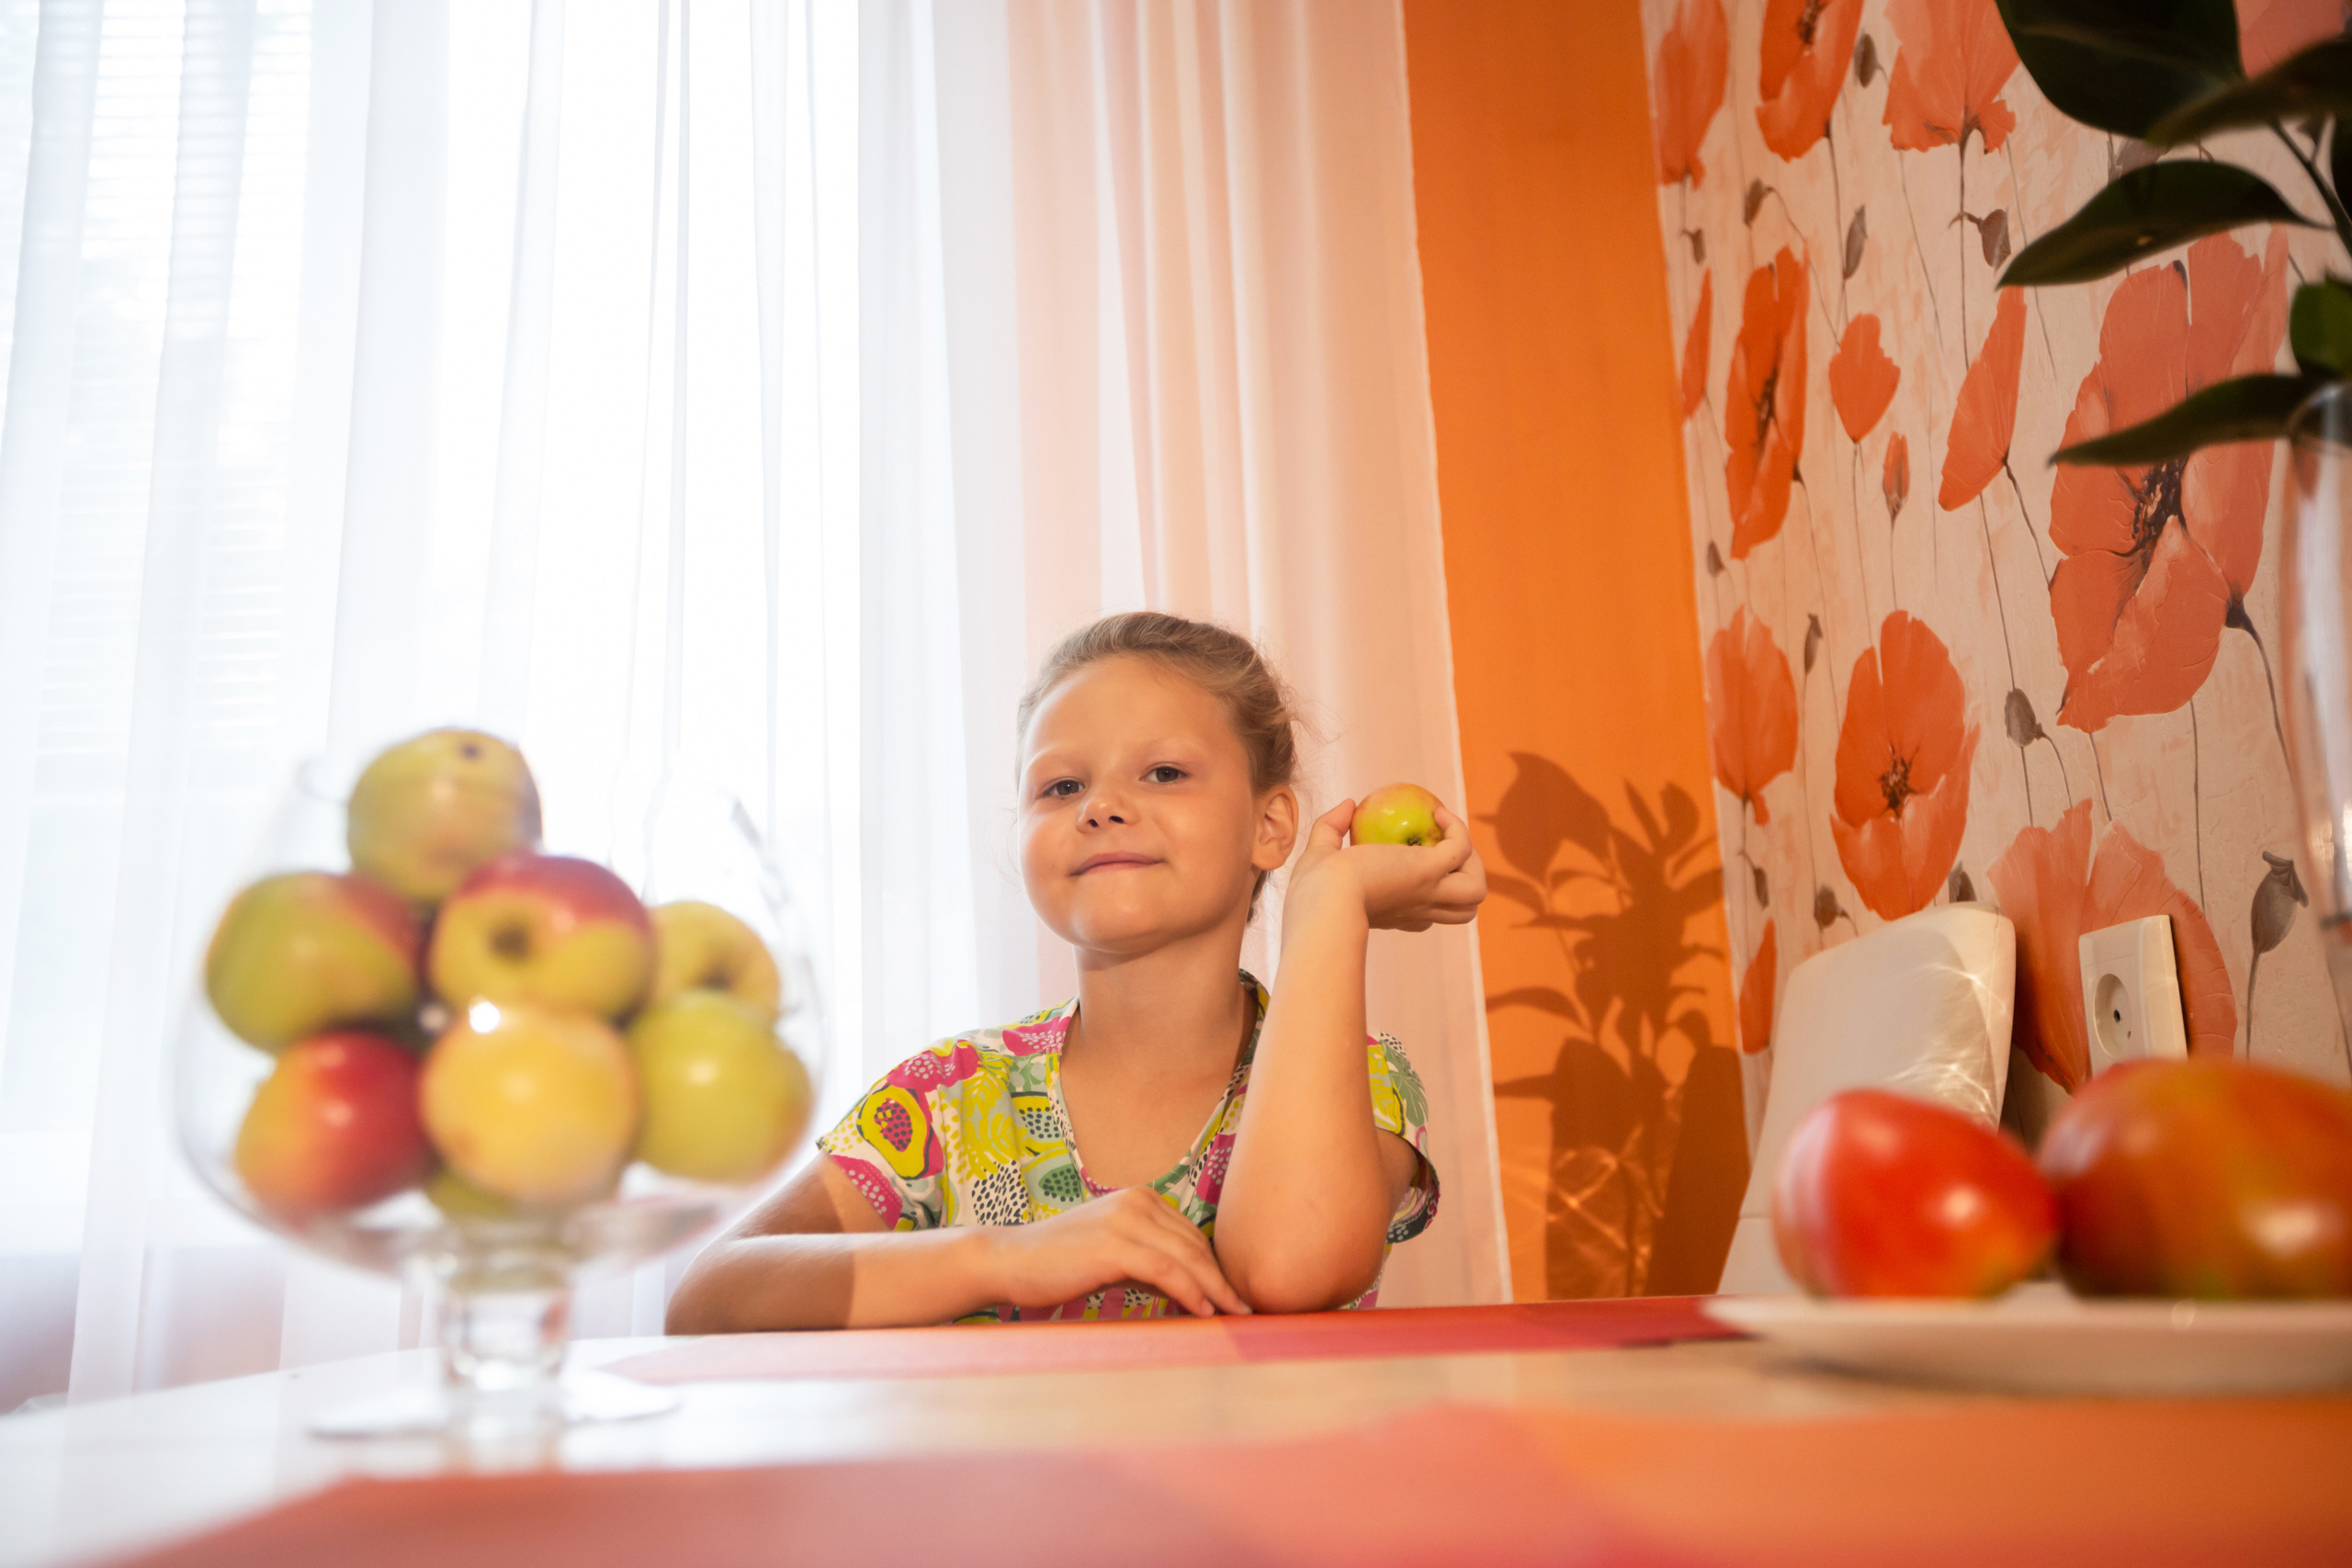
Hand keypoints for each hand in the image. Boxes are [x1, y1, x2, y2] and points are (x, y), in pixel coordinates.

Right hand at [979, 1187, 1250, 1317]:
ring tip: (1234, 1315)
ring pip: (1187, 1257)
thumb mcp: (1114, 1259)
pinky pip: (1166, 1270)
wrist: (1009, 1261)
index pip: (1191, 1236)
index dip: (1215, 1268)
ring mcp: (1125, 1219)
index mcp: (1141, 1199)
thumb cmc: (1060, 1265)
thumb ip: (1152, 1266)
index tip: (1233, 1297)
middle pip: (1196, 1245)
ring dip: (1215, 1289)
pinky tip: (1203, 1311)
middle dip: (1223, 1280)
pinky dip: (1189, 1291)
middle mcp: (1138, 1201)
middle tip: (1246, 1309)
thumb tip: (1193, 1292)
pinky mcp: (1114, 1244)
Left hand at [1287, 800, 1487, 932]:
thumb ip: (1329, 829)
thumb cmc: (1313, 891)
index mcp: (1393, 915)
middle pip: (1463, 910)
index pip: (1424, 918)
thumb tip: (1347, 804)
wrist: (1324, 903)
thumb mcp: (1318, 857)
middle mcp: (1417, 909)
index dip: (1428, 899)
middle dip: (1463, 882)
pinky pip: (1461, 849)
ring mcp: (1428, 892)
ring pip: (1475, 890)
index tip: (1411, 870)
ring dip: (1471, 861)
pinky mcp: (1430, 872)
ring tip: (1446, 835)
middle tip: (1443, 852)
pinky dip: (1457, 829)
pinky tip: (1437, 813)